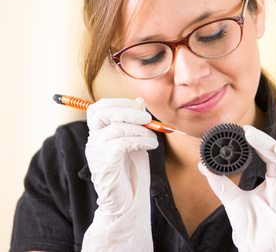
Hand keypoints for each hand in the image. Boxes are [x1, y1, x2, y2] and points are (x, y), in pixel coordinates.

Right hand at [82, 98, 157, 250]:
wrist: (127, 202)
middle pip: (100, 112)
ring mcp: (96, 153)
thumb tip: (139, 101)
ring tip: (153, 139)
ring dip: (141, 130)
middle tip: (147, 118)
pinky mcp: (104, 165)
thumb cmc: (130, 172)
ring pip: (116, 128)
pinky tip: (150, 146)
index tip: (139, 107)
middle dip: (127, 110)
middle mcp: (93, 141)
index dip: (119, 102)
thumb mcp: (135, 141)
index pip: (99, 107)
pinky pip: (120, 144)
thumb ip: (135, 123)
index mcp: (99, 133)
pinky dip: (139, 141)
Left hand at [199, 125, 275, 251]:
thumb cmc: (250, 228)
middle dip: (267, 143)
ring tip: (275, 147)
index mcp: (272, 182)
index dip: (260, 143)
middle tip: (250, 134)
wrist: (255, 249)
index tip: (246, 131)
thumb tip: (204, 166)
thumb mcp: (231, 199)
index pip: (269, 156)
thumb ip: (220, 182)